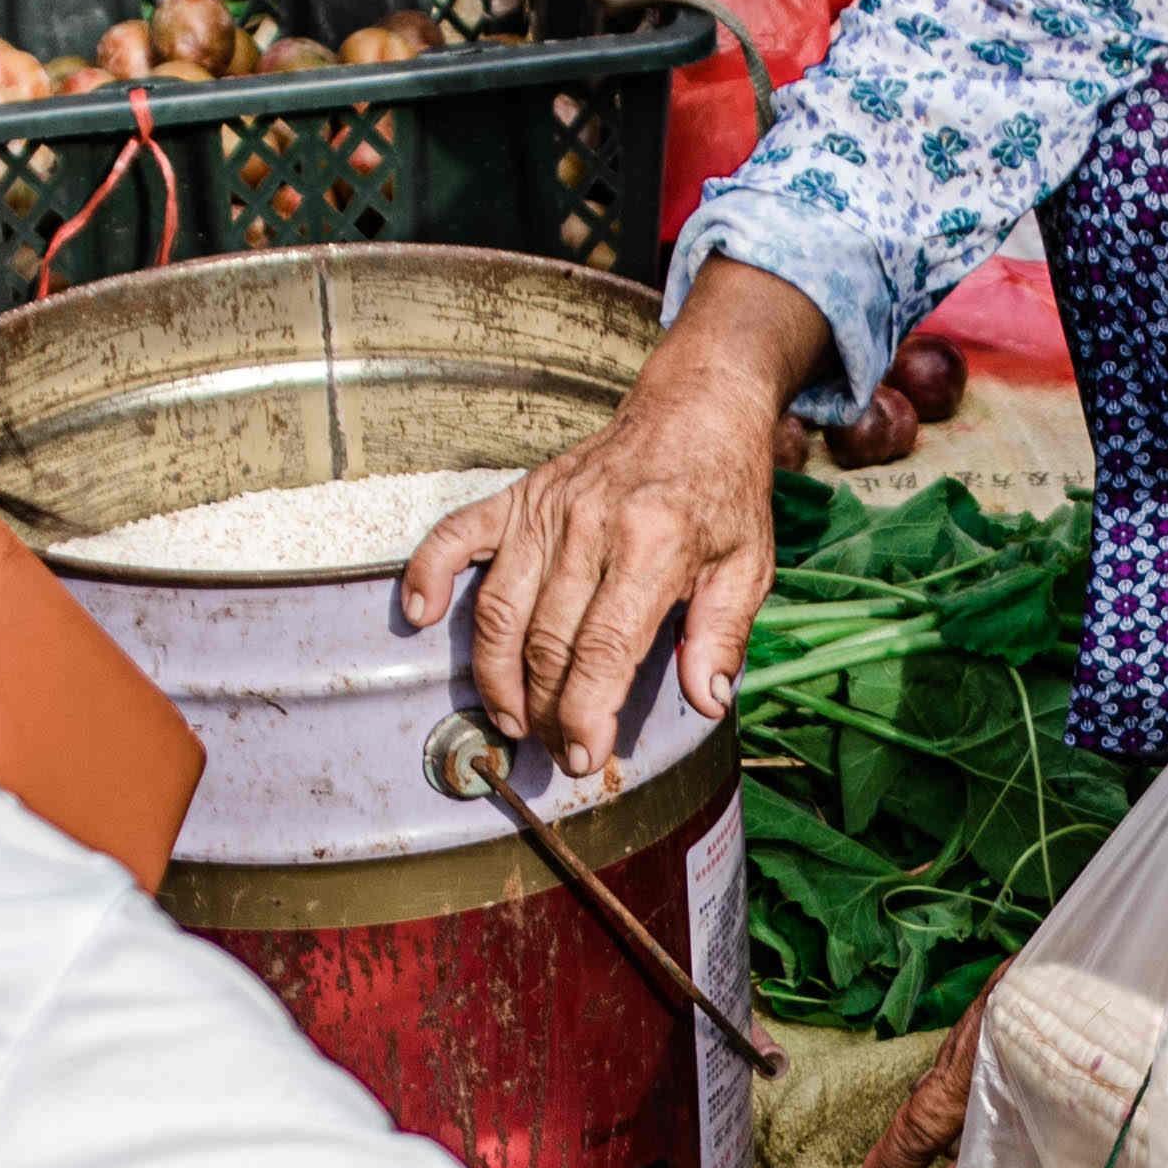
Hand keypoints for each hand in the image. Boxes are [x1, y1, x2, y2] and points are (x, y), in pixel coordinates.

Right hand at [407, 357, 785, 779]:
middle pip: (547, 641)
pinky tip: (419, 614)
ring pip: (500, 607)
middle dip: (548, 711)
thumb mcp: (748, 565)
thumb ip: (723, 636)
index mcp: (653, 544)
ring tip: (511, 720)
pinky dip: (430, 573)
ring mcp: (547, 509)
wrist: (695, 411)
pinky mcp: (520, 496)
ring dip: (496, 675)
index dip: (587, 713)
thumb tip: (707, 703)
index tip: (586, 756)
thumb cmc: (722, 494)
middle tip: (557, 752)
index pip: (604, 648)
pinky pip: (458, 534)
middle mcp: (590, 526)